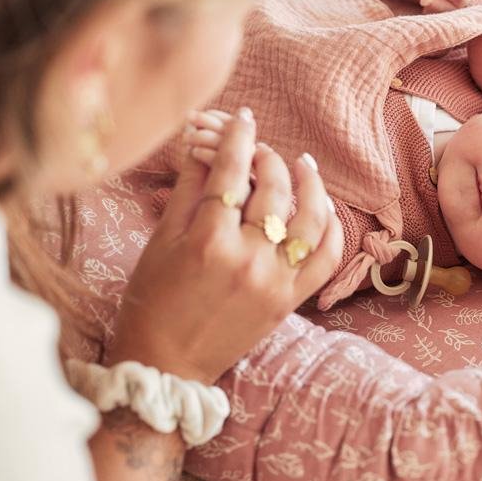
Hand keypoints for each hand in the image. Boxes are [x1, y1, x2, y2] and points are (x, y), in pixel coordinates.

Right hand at [106, 108, 342, 383]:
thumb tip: (203, 143)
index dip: (239, 138)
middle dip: (268, 158)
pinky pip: (325, 257)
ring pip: (308, 219)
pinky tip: (322, 206)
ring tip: (304, 164)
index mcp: (206, 240)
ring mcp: (274, 281)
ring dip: (310, 185)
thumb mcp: (160, 241)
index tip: (244, 117)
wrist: (167, 363)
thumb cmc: (152, 301)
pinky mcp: (290, 300)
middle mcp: (246, 258)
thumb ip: (187, 190)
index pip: (232, 172)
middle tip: (261, 147)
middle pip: (272, 190)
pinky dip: (329, 228)